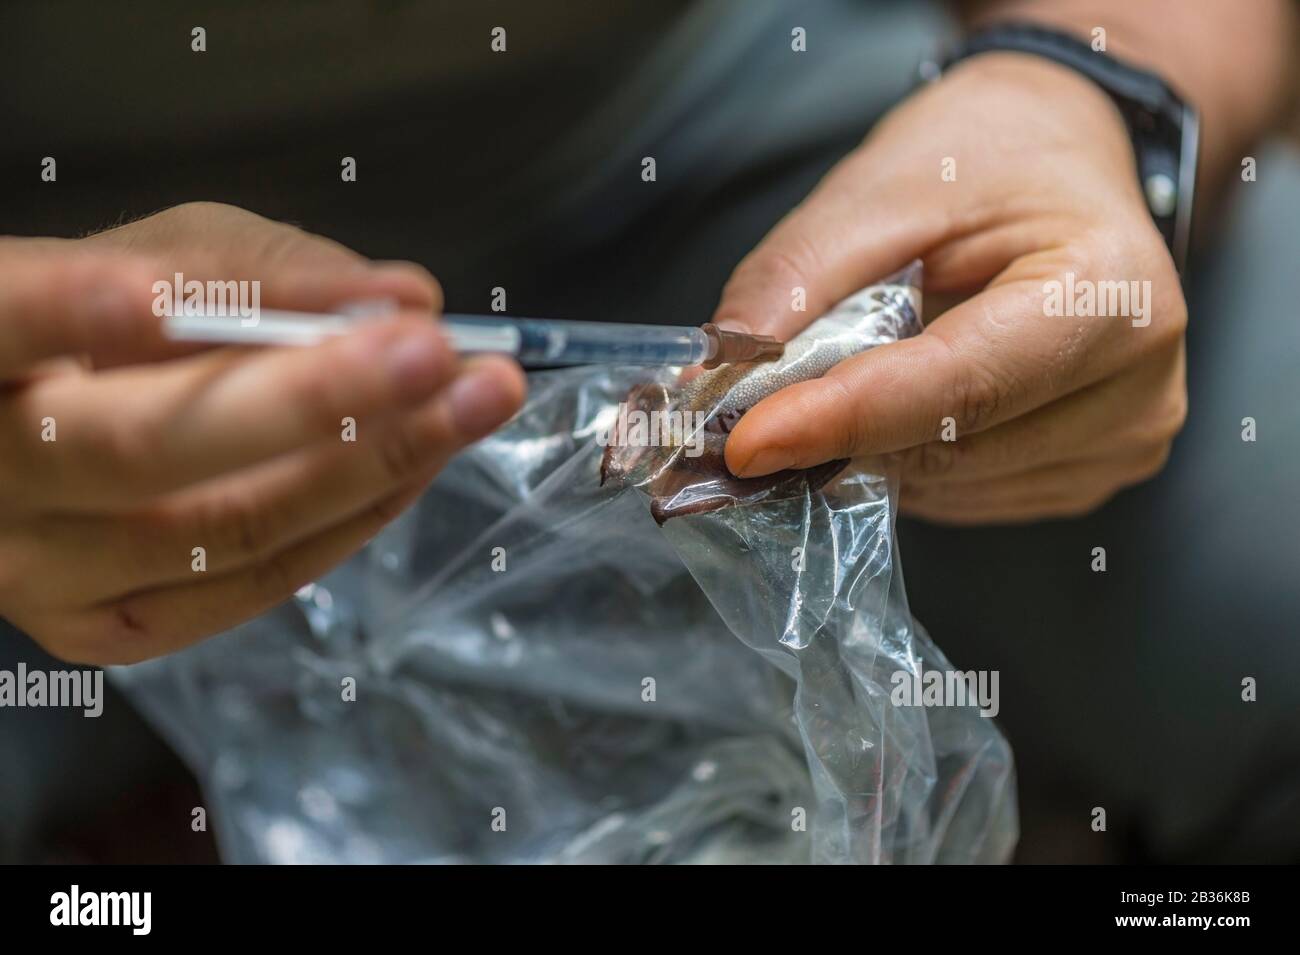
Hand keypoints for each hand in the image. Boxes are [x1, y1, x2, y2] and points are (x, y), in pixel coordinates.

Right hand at [0, 202, 524, 662]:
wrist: (29, 444)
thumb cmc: (96, 325)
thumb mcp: (151, 257)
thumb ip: (257, 270)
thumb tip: (404, 299)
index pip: (3, 320)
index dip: (74, 311)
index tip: (157, 294)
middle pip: (143, 449)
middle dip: (312, 396)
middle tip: (432, 350)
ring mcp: (42, 573)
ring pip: (221, 530)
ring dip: (370, 460)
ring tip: (469, 400)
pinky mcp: (104, 630)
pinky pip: (250, 583)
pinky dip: (350, 517)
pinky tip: (419, 461)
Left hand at [712, 53, 1187, 523]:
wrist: (1061, 162)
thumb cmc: (988, 160)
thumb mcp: (886, 184)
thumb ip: (801, 276)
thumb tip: (720, 371)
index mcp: (1110, 291)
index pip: (960, 385)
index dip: (843, 418)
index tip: (746, 441)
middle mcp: (1138, 385)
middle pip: (951, 447)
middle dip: (837, 436)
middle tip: (756, 410)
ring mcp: (1121, 441)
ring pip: (948, 485)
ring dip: (870, 451)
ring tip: (856, 375)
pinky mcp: (1086, 475)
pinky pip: (965, 498)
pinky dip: (908, 462)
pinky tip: (904, 405)